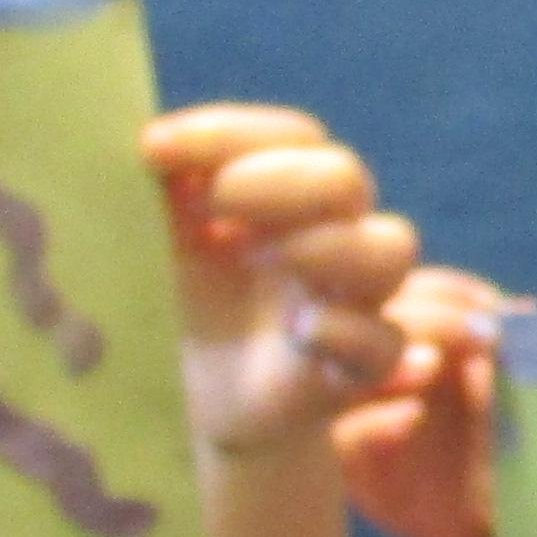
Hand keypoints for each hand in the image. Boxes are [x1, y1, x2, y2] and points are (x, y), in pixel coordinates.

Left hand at [139, 107, 420, 454]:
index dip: (230, 133)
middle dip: (281, 180)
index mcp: (275, 195)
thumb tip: (150, 144)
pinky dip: (350, 329)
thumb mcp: (146, 243)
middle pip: (345, 178)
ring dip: (337, 243)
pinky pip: (383, 344)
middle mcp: (318, 238)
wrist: (167, 404)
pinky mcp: (344, 372)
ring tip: (277, 257)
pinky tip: (301, 330)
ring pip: (390, 248)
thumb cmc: (158, 306)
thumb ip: (154, 193)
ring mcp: (340, 302)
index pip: (289, 138)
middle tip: (213, 200)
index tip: (152, 147)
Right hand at [333, 262, 516, 536]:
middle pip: (368, 319)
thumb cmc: (507, 452)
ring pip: (341, 368)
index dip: (447, 290)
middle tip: (475, 333)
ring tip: (433, 363)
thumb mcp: (511, 395)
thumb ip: (504, 354)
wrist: (501, 528)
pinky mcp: (354, 468)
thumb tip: (519, 311)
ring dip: (387, 357)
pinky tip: (413, 417)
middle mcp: (377, 371)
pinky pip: (345, 436)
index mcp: (413, 341)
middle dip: (423, 317)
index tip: (492, 305)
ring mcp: (357, 416)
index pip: (408, 292)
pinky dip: (377, 421)